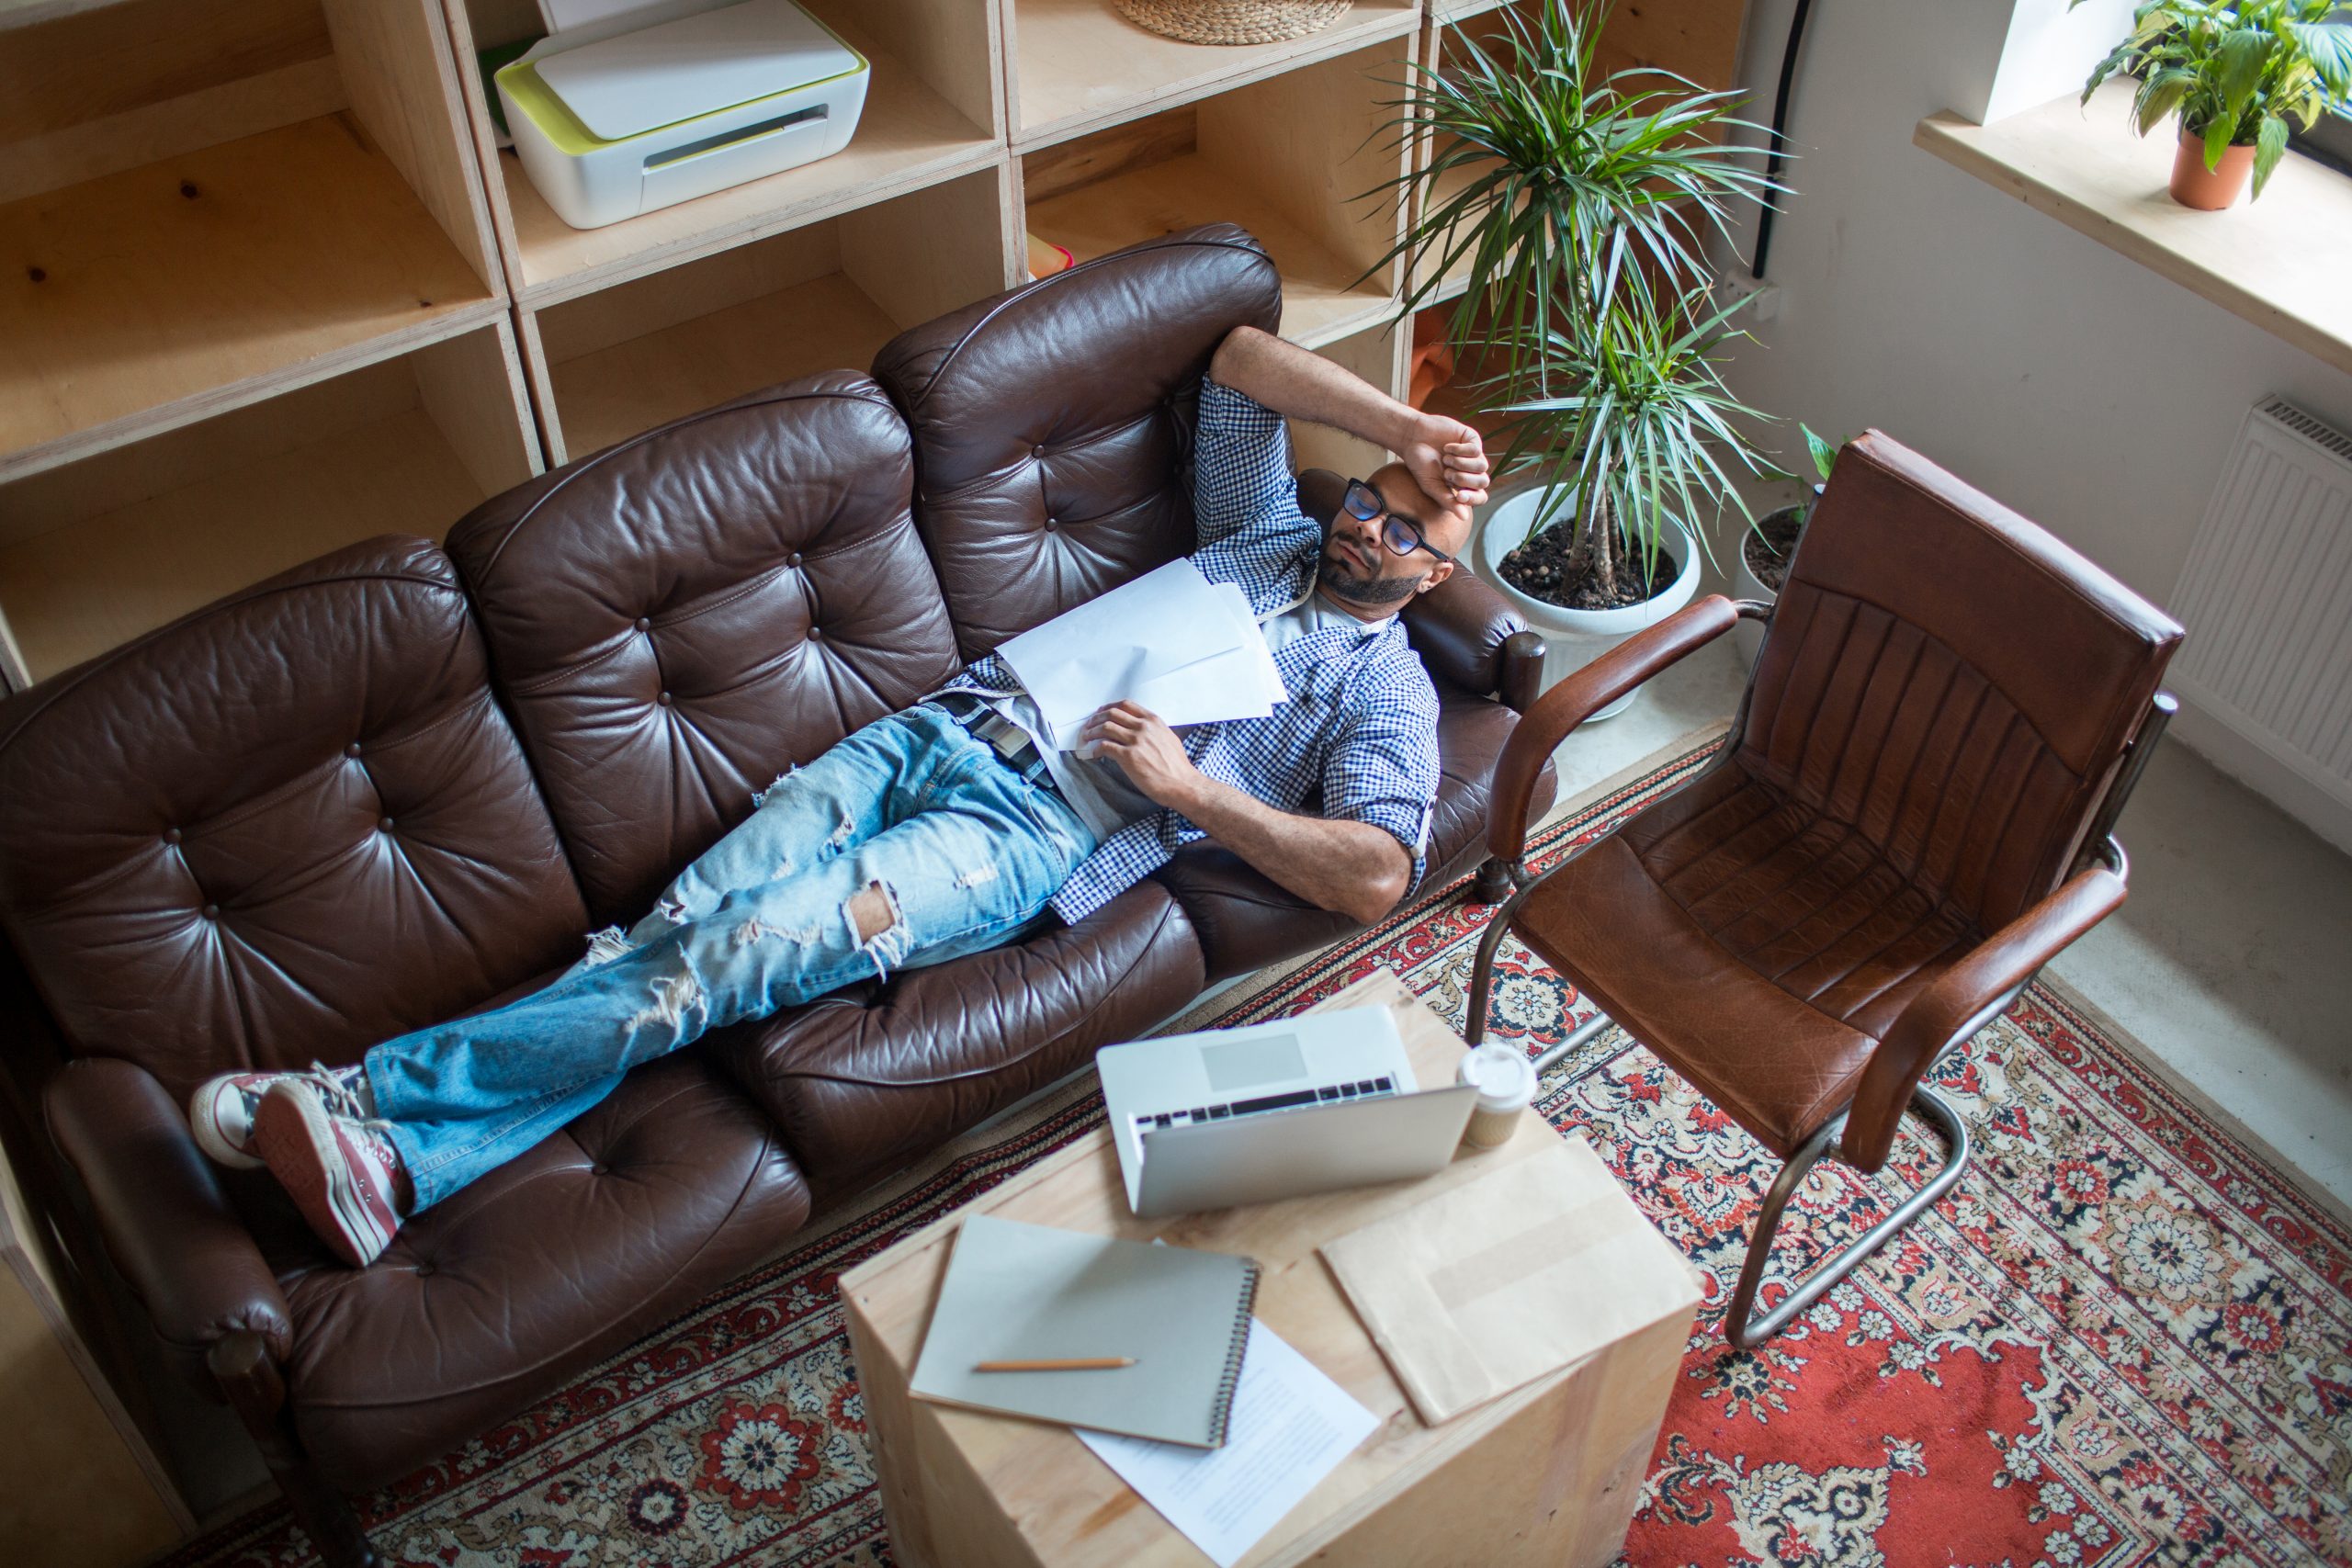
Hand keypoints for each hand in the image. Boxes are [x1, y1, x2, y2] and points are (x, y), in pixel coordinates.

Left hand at [1077, 702, 1200, 809]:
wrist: (1182, 784)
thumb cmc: (1177, 766)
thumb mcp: (1168, 738)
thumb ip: (1153, 731)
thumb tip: (1139, 730)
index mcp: (1153, 721)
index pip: (1126, 705)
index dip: (1109, 707)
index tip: (1100, 712)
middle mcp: (1144, 727)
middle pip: (1112, 714)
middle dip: (1096, 718)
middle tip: (1089, 725)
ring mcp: (1136, 741)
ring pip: (1106, 728)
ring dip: (1092, 732)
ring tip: (1086, 737)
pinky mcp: (1129, 757)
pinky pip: (1105, 747)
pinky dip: (1095, 748)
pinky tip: (1093, 753)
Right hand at [1401, 416, 1488, 509]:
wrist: (1412, 439)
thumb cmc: (1420, 464)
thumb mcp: (1431, 487)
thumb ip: (1447, 501)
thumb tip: (1464, 517)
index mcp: (1463, 485)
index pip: (1480, 497)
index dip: (1473, 498)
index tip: (1459, 496)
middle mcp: (1471, 471)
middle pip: (1483, 482)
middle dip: (1463, 479)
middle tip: (1446, 473)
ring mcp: (1474, 455)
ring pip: (1482, 466)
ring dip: (1461, 464)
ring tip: (1445, 460)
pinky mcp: (1472, 439)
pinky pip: (1476, 449)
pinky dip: (1459, 450)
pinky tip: (1447, 447)